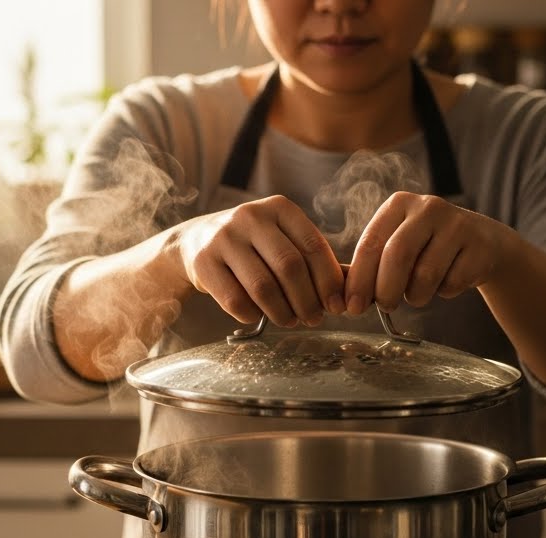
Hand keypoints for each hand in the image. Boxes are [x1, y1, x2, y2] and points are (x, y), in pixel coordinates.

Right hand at [180, 195, 344, 326]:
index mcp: (279, 208)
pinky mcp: (203, 262)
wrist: (195, 241)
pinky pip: (236, 301)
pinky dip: (253, 315)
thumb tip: (350, 290)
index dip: (329, 281)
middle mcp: (250, 217)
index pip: (313, 246)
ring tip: (290, 321)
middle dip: (307, 300)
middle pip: (289, 266)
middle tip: (314, 319)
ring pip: (263, 286)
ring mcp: (223, 238)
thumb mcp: (282, 239)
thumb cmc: (252, 246)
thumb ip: (312, 259)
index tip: (336, 306)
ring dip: (282, 312)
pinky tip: (259, 316)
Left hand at [345, 192, 510, 313]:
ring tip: (420, 291)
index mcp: (398, 205)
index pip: (371, 243)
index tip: (352, 307)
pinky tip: (449, 279)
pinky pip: (452, 283)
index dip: (359, 279)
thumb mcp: (398, 246)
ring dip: (417, 296)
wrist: (483, 244)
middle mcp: (427, 208)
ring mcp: (457, 224)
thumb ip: (369, 265)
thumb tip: (338, 296)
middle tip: (386, 307)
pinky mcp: (479, 246)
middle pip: (397, 256)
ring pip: (425, 276)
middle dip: (386, 290)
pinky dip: (445, 292)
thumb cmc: (428, 249)